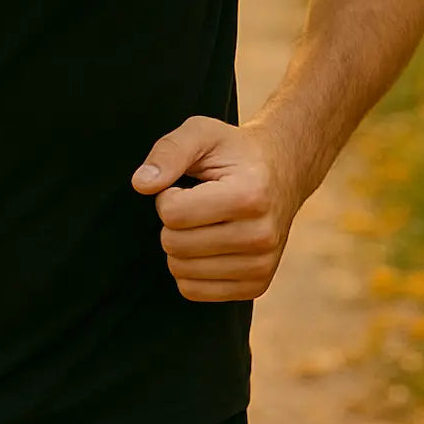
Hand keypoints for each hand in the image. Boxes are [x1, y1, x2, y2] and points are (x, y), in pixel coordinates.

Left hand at [129, 116, 302, 301]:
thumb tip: (141, 183)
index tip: (185, 186)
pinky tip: (207, 245)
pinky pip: (194, 291)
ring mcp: (262, 265)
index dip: (167, 196)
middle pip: (175, 245)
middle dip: (172, 222)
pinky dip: (189, 270)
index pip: (173, 214)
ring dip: (180, 246)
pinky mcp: (257, 285)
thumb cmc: (234, 151)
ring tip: (203, 222)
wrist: (282, 172)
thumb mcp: (202, 132)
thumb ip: (169, 151)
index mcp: (249, 195)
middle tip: (194, 203)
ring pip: (182, 273)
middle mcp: (261, 235)